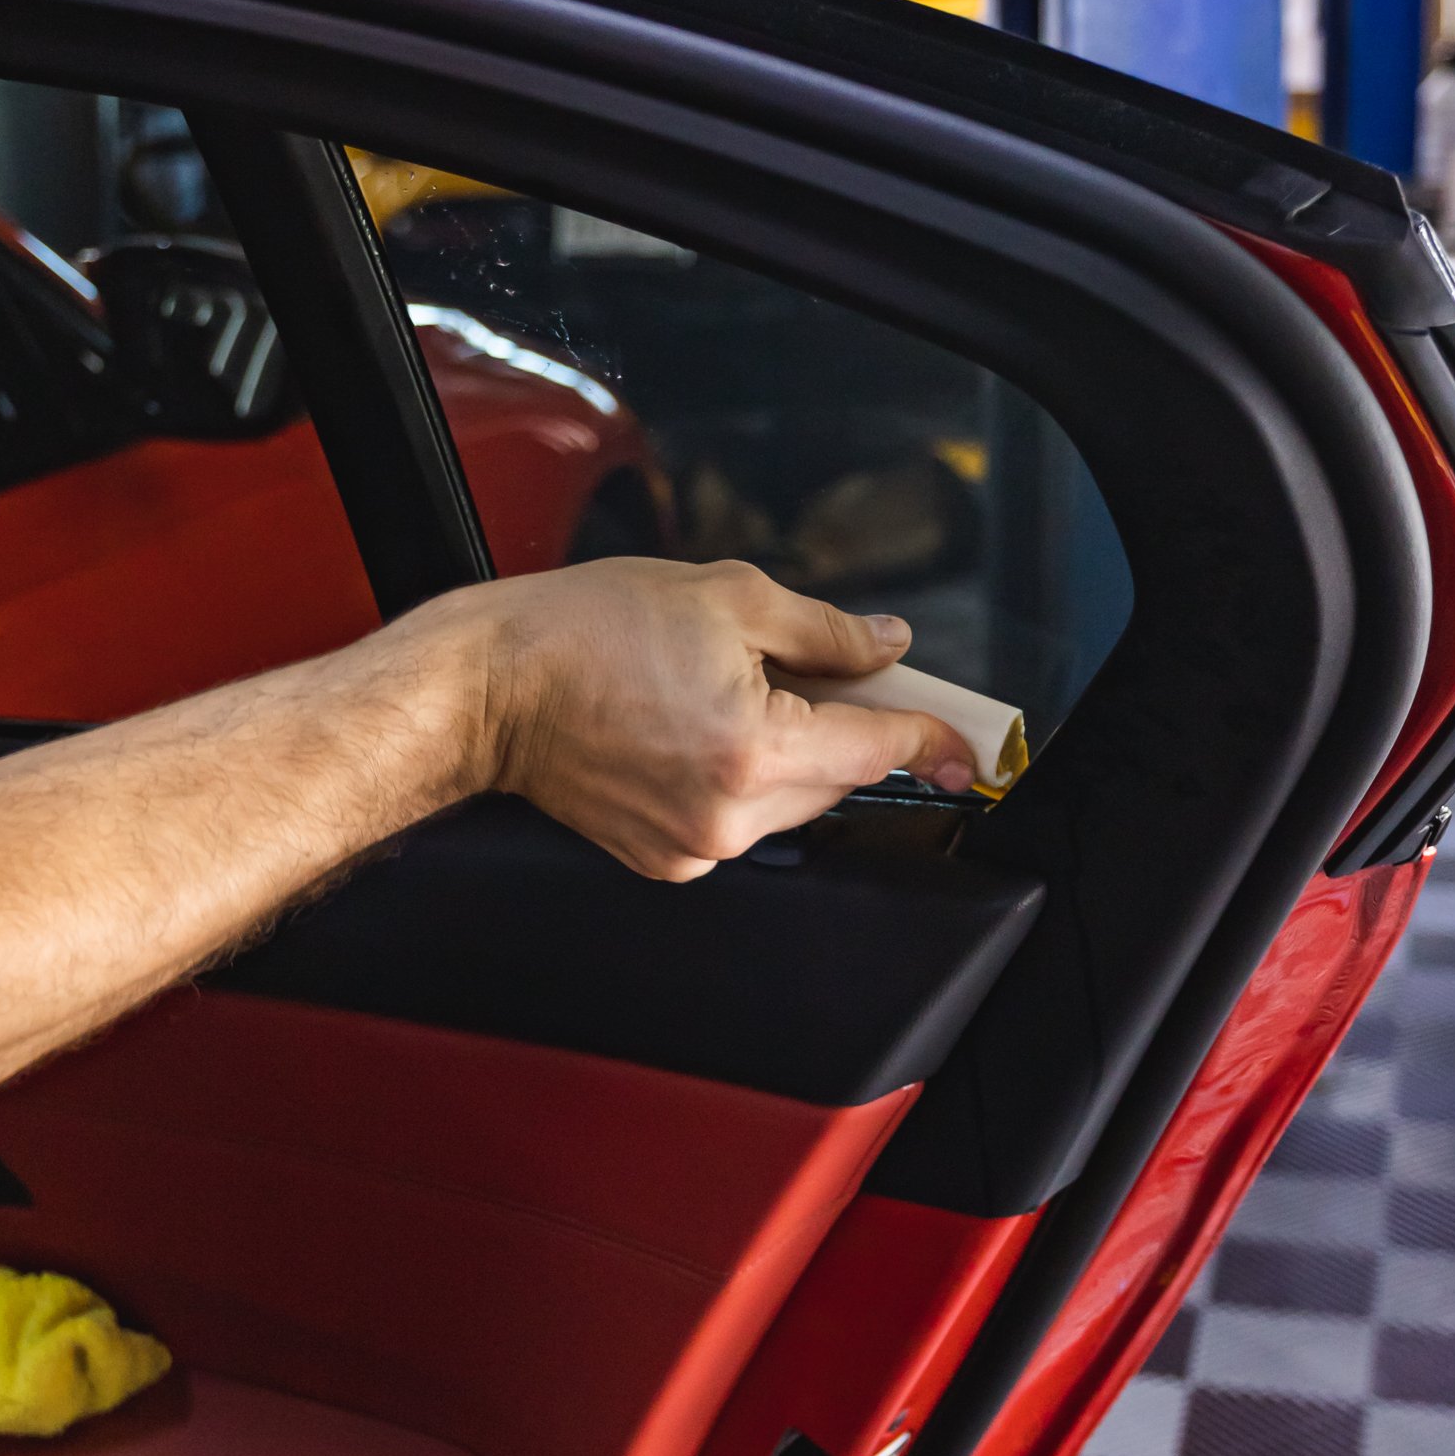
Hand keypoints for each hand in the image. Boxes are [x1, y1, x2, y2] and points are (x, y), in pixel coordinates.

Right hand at [468, 557, 978, 880]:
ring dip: (789, 749)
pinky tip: (693, 725)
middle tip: (813, 667)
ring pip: (790, 799)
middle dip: (842, 724)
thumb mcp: (725, 597)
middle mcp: (728, 817)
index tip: (965, 741)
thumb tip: (885, 646)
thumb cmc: (583, 632)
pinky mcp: (664, 858)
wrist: (489, 687)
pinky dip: (741, 775)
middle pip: (837, 777)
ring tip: (725, 689)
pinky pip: (738, 818)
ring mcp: (693, 848)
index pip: (876, 749)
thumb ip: (825, 629)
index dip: (930, 734)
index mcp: (752, 750)